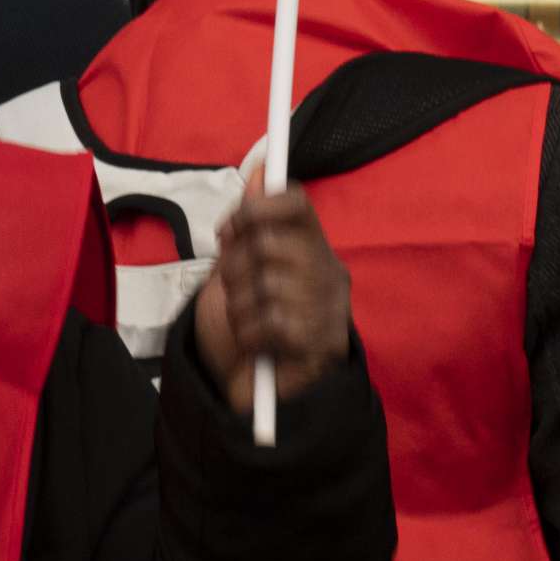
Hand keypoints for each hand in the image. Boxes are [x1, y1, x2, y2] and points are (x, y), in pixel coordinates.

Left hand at [193, 181, 352, 415]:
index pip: (295, 203)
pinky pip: (267, 323)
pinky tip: (256, 346)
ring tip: (247, 323)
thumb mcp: (243, 268)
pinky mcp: (320, 348)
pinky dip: (248, 336)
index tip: (230, 229)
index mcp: (314, 247)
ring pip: (264, 285)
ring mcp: (329, 311)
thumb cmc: (251, 324)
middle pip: (269, 242)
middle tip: (235, 290)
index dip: (256, 207)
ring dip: (240, 308)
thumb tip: (261, 170)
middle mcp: (329, 274)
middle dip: (235, 268)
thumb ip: (252, 223)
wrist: (256, 390)